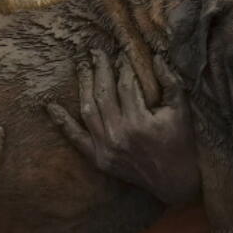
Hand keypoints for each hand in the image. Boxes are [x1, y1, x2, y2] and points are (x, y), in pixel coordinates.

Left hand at [46, 50, 200, 204]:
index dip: (123, 65)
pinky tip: (51, 106)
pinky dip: (62, 122)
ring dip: (83, 85)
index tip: (122, 53)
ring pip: (88, 110)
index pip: (126, 84)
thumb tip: (156, 56)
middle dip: (99, 68)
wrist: (174, 181)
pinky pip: (75, 139)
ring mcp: (105, 149)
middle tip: (96, 50)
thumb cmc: (181, 142)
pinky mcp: (98, 160)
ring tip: (81, 65)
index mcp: (140, 122)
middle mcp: (118, 135)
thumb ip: (170, 82)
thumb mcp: (181, 110)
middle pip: (103, 93)